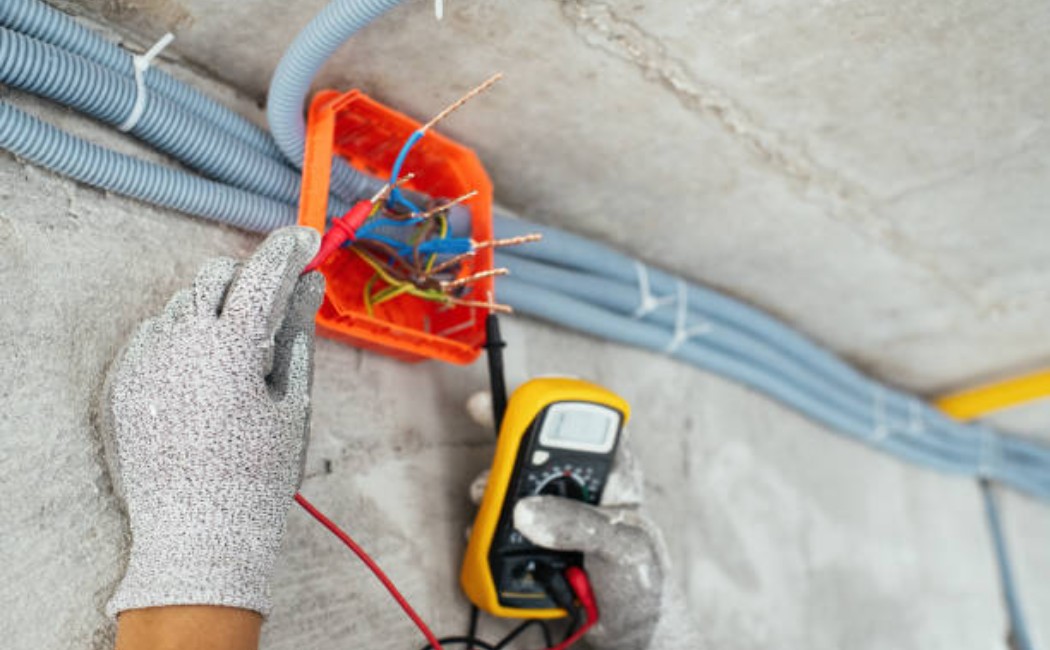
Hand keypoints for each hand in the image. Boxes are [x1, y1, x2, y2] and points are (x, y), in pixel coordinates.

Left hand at [99, 227, 323, 616]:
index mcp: (230, 346)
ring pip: (182, 305)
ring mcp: (146, 362)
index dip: (287, 250)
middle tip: (274, 300)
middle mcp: (180, 343)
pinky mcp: (124, 384)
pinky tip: (202, 373)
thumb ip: (297, 335)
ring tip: (239, 353)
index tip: (306, 238)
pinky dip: (181, 338)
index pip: (261, 274)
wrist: (199, 537)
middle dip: (247, 276)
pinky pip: (153, 337)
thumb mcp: (290, 402)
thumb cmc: (258, 475)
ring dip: (214, 310)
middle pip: (214, 275)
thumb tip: (308, 285)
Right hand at [465, 392, 696, 649]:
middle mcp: (578, 489)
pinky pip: (498, 526)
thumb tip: (528, 510)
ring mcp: (551, 515)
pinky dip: (484, 528)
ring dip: (491, 491)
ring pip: (511, 485)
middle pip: (536, 449)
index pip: (586, 424)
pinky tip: (484, 538)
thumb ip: (580, 525)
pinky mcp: (530, 543)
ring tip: (486, 503)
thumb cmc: (642, 584)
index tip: (523, 393)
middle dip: (506, 443)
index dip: (557, 399)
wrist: (630, 633)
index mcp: (612, 478)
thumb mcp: (622, 549)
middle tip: (484, 434)